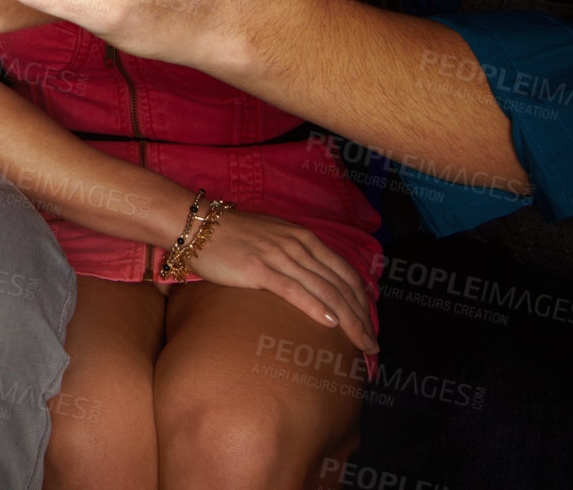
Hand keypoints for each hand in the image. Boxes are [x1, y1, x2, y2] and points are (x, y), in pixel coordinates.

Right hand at [187, 206, 377, 354]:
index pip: (345, 273)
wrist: (199, 226)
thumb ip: (296, 256)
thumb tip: (313, 283)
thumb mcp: (274, 239)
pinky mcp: (258, 268)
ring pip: (324, 291)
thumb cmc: (234, 236)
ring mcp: (279, 256)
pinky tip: (331, 324)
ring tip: (361, 345)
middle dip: (362, 318)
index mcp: (304, 238)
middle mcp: (297, 245)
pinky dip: (315, 308)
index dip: (363, 302)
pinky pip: (294, 290)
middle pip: (340, 286)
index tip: (371, 325)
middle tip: (373, 346)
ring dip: (349, 321)